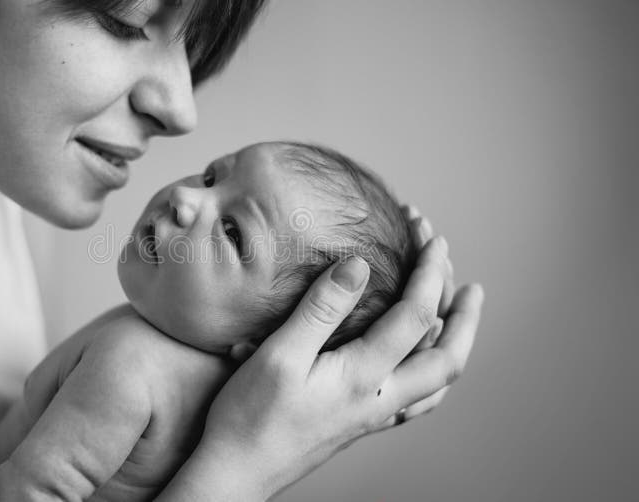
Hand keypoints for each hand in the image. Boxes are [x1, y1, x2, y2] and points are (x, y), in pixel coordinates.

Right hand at [163, 226, 482, 500]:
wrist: (238, 472)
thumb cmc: (250, 416)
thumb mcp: (280, 355)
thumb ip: (321, 308)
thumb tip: (359, 265)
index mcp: (364, 376)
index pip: (417, 316)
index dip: (430, 272)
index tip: (431, 238)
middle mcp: (380, 398)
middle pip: (448, 357)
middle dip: (465, 316)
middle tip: (472, 285)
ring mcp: (374, 415)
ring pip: (437, 381)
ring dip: (455, 344)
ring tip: (459, 318)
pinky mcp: (361, 423)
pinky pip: (417, 399)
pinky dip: (431, 373)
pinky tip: (420, 364)